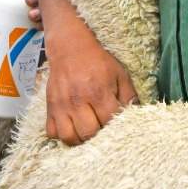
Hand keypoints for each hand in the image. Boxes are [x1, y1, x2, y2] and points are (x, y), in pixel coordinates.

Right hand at [43, 24, 135, 146]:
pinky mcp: (50, 106)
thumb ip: (129, 96)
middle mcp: (79, 101)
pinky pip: (52, 132)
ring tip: (87, 134)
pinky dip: (61, 135)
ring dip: (79, 140)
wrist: (70, 48)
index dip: (116, 128)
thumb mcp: (119, 74)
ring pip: (68, 137)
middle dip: (98, 137)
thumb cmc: (98, 62)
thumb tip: (136, 115)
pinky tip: (72, 129)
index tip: (118, 127)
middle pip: (88, 133)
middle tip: (102, 132)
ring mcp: (62, 105)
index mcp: (99, 92)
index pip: (109, 122)